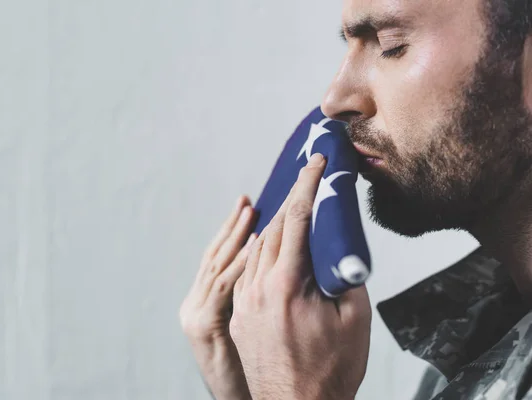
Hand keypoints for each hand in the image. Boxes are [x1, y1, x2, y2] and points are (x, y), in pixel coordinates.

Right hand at [179, 195, 257, 399]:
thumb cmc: (259, 367)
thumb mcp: (245, 326)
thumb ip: (250, 294)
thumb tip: (268, 260)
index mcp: (212, 297)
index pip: (225, 252)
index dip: (235, 226)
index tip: (249, 202)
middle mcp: (200, 298)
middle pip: (218, 251)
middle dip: (234, 223)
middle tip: (248, 198)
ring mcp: (198, 308)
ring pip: (217, 261)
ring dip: (234, 233)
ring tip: (251, 209)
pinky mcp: (204, 322)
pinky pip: (223, 286)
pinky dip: (238, 263)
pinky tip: (255, 244)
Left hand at [230, 153, 371, 399]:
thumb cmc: (331, 371)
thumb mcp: (355, 319)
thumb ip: (345, 275)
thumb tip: (339, 249)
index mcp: (287, 284)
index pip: (297, 218)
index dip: (308, 184)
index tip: (316, 162)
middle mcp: (258, 287)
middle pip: (274, 228)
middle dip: (291, 199)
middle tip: (306, 179)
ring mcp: (244, 302)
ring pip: (257, 249)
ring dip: (275, 226)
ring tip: (294, 212)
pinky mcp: (239, 315)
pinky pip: (247, 272)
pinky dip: (261, 253)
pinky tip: (271, 248)